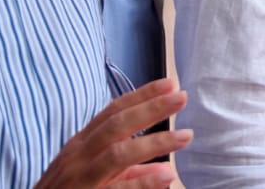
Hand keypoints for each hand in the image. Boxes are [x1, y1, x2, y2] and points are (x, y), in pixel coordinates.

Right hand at [35, 79, 191, 188]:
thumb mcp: (93, 178)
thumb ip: (128, 174)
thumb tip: (166, 171)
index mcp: (81, 144)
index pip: (113, 112)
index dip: (141, 96)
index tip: (170, 84)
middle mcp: (78, 156)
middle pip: (117, 125)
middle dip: (151, 108)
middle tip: (183, 96)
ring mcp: (79, 178)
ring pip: (118, 153)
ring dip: (154, 143)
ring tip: (186, 136)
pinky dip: (142, 182)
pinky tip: (166, 175)